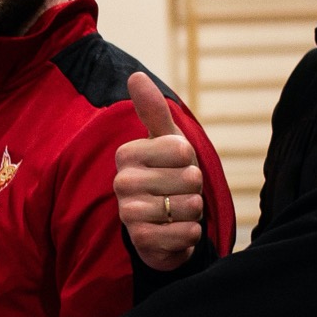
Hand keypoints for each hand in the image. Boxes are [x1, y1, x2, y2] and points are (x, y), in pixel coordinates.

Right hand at [114, 72, 203, 272]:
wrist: (159, 225)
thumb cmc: (166, 175)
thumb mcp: (165, 141)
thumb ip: (153, 110)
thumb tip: (135, 76)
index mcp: (126, 154)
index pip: (182, 149)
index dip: (190, 159)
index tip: (175, 166)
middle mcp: (122, 182)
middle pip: (190, 178)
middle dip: (194, 188)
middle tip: (177, 192)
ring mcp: (128, 213)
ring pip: (190, 206)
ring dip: (192, 212)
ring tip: (175, 211)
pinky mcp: (141, 240)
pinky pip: (186, 233)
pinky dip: (190, 234)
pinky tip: (175, 231)